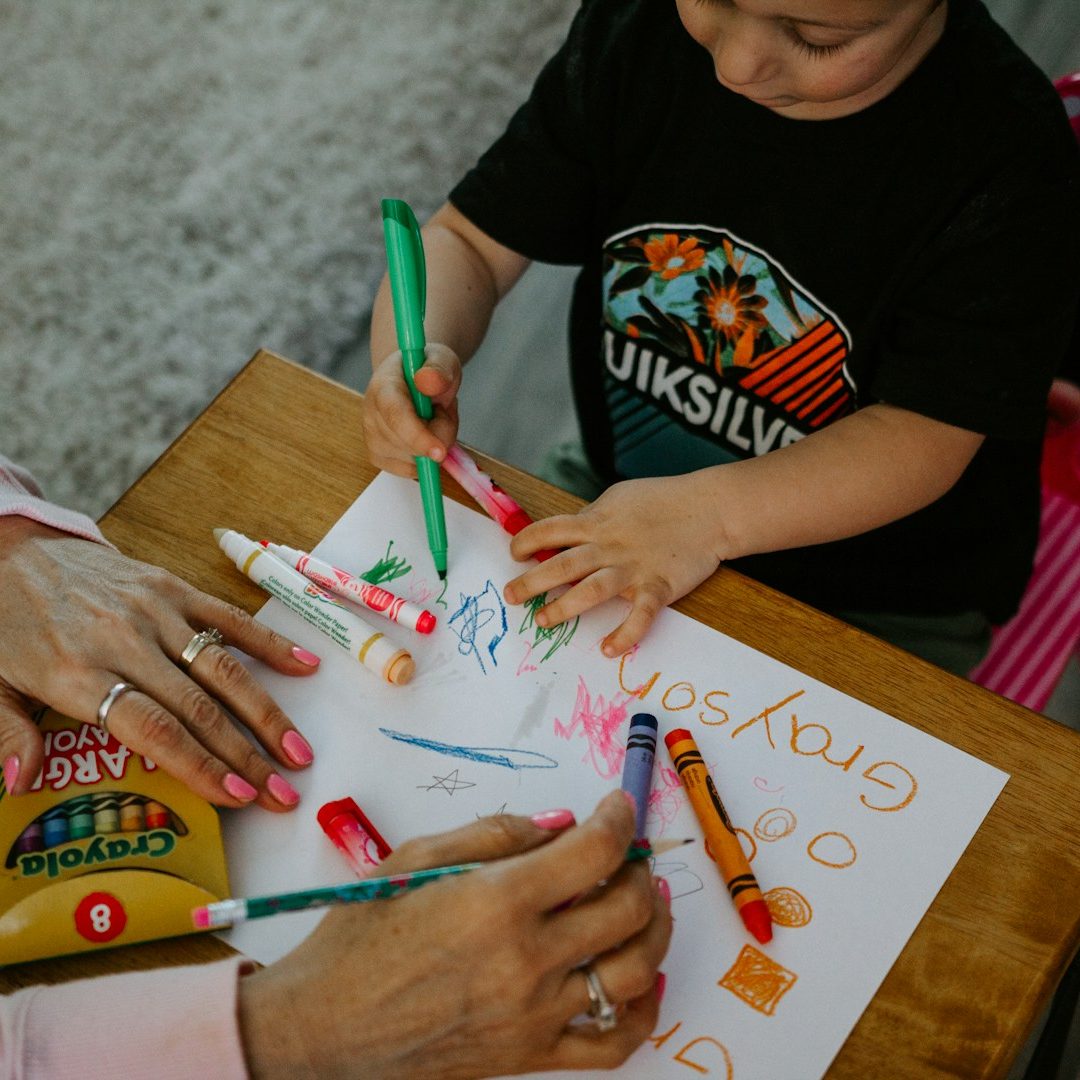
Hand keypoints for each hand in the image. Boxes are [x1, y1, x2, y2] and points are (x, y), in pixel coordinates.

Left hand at [0, 518, 318, 810]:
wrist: (11, 551)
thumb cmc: (4, 626)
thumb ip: (6, 733)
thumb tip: (22, 782)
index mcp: (78, 674)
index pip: (153, 729)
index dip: (200, 765)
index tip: (237, 796)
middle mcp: (126, 642)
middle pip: (199, 708)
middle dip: (246, 756)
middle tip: (282, 793)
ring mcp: (155, 611)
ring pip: (223, 669)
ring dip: (266, 713)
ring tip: (298, 752)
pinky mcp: (172, 587)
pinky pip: (228, 617)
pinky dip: (269, 642)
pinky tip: (304, 667)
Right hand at [238, 791, 671, 1078]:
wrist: (322, 1028)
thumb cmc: (358, 936)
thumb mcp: (415, 858)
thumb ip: (495, 833)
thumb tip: (559, 824)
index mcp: (497, 901)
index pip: (593, 851)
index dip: (618, 819)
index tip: (619, 807)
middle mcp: (527, 959)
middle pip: (627, 907)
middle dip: (640, 868)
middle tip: (627, 854)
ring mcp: (534, 1014)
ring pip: (635, 971)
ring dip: (655, 928)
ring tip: (645, 904)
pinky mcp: (530, 1057)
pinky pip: (612, 1043)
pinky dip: (643, 1010)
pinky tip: (642, 979)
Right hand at [362, 344, 461, 477]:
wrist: (414, 378)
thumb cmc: (428, 370)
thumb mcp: (442, 360)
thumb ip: (438, 369)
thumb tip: (428, 381)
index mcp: (383, 386)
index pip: (396, 417)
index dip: (418, 437)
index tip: (440, 452)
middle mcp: (370, 414)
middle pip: (407, 444)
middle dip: (439, 434)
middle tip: (444, 409)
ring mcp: (371, 437)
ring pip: (412, 461)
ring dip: (434, 444)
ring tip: (433, 418)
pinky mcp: (377, 455)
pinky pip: (409, 471)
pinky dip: (425, 460)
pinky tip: (424, 437)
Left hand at [504, 473, 724, 656]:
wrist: (709, 509)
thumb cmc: (664, 500)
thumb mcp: (619, 499)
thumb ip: (592, 518)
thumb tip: (566, 532)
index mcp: (597, 522)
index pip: (550, 530)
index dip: (527, 541)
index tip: (514, 554)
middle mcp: (609, 546)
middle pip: (562, 565)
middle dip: (531, 582)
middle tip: (511, 596)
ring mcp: (633, 568)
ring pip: (591, 590)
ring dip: (564, 608)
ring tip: (543, 621)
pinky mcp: (657, 587)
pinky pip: (639, 615)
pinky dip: (625, 634)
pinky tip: (607, 649)